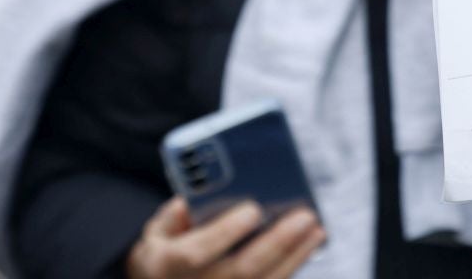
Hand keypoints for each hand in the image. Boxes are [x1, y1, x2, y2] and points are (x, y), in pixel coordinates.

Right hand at [126, 199, 322, 278]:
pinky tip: (308, 247)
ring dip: (295, 257)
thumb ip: (172, 216)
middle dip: (277, 243)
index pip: (198, 252)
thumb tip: (194, 201)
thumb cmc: (164, 255)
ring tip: (317, 230)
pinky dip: (291, 267)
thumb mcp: (155, 233)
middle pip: (242, 270)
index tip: (253, 209)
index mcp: (168, 264)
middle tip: (305, 217)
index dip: (226, 232)